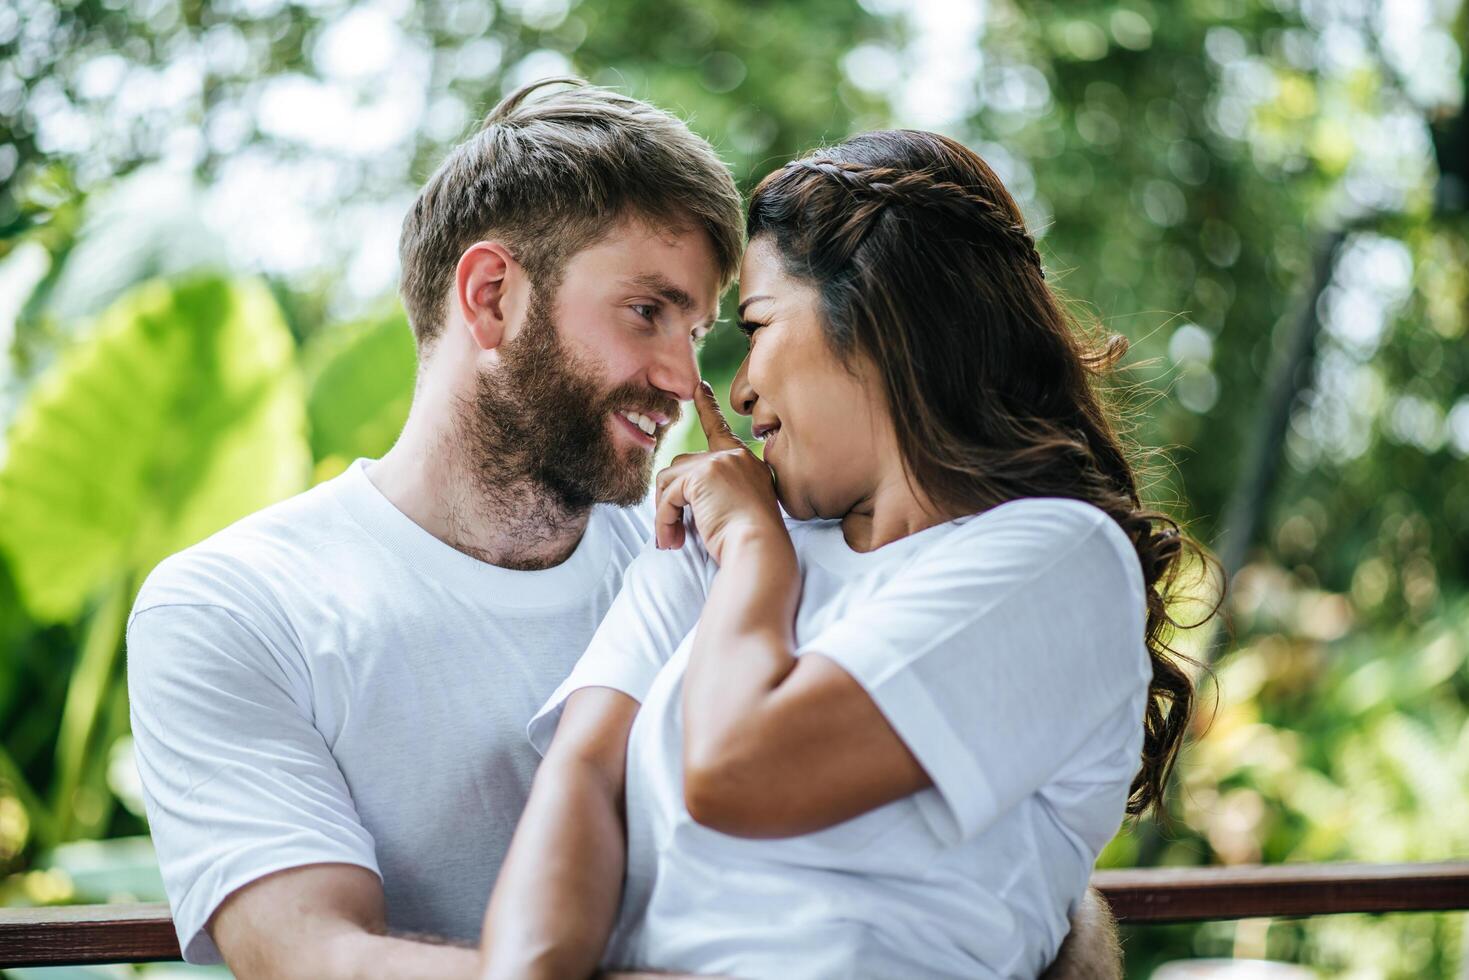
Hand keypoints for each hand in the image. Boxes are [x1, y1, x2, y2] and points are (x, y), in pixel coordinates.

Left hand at [654, 381, 785, 563]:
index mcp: (746, 462)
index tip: (699, 387)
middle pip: (681, 465)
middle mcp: (734, 456)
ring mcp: (719, 462)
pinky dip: (664, 521)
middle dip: (670, 498)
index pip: (721, 429)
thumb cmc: (750, 541)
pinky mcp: (702, 475)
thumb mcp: (737, 508)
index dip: (708, 407)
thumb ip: (716, 492)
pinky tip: (673, 540)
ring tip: (673, 540)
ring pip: (669, 480)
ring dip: (665, 512)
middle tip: (672, 533)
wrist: (759, 549)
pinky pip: (668, 497)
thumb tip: (677, 492)